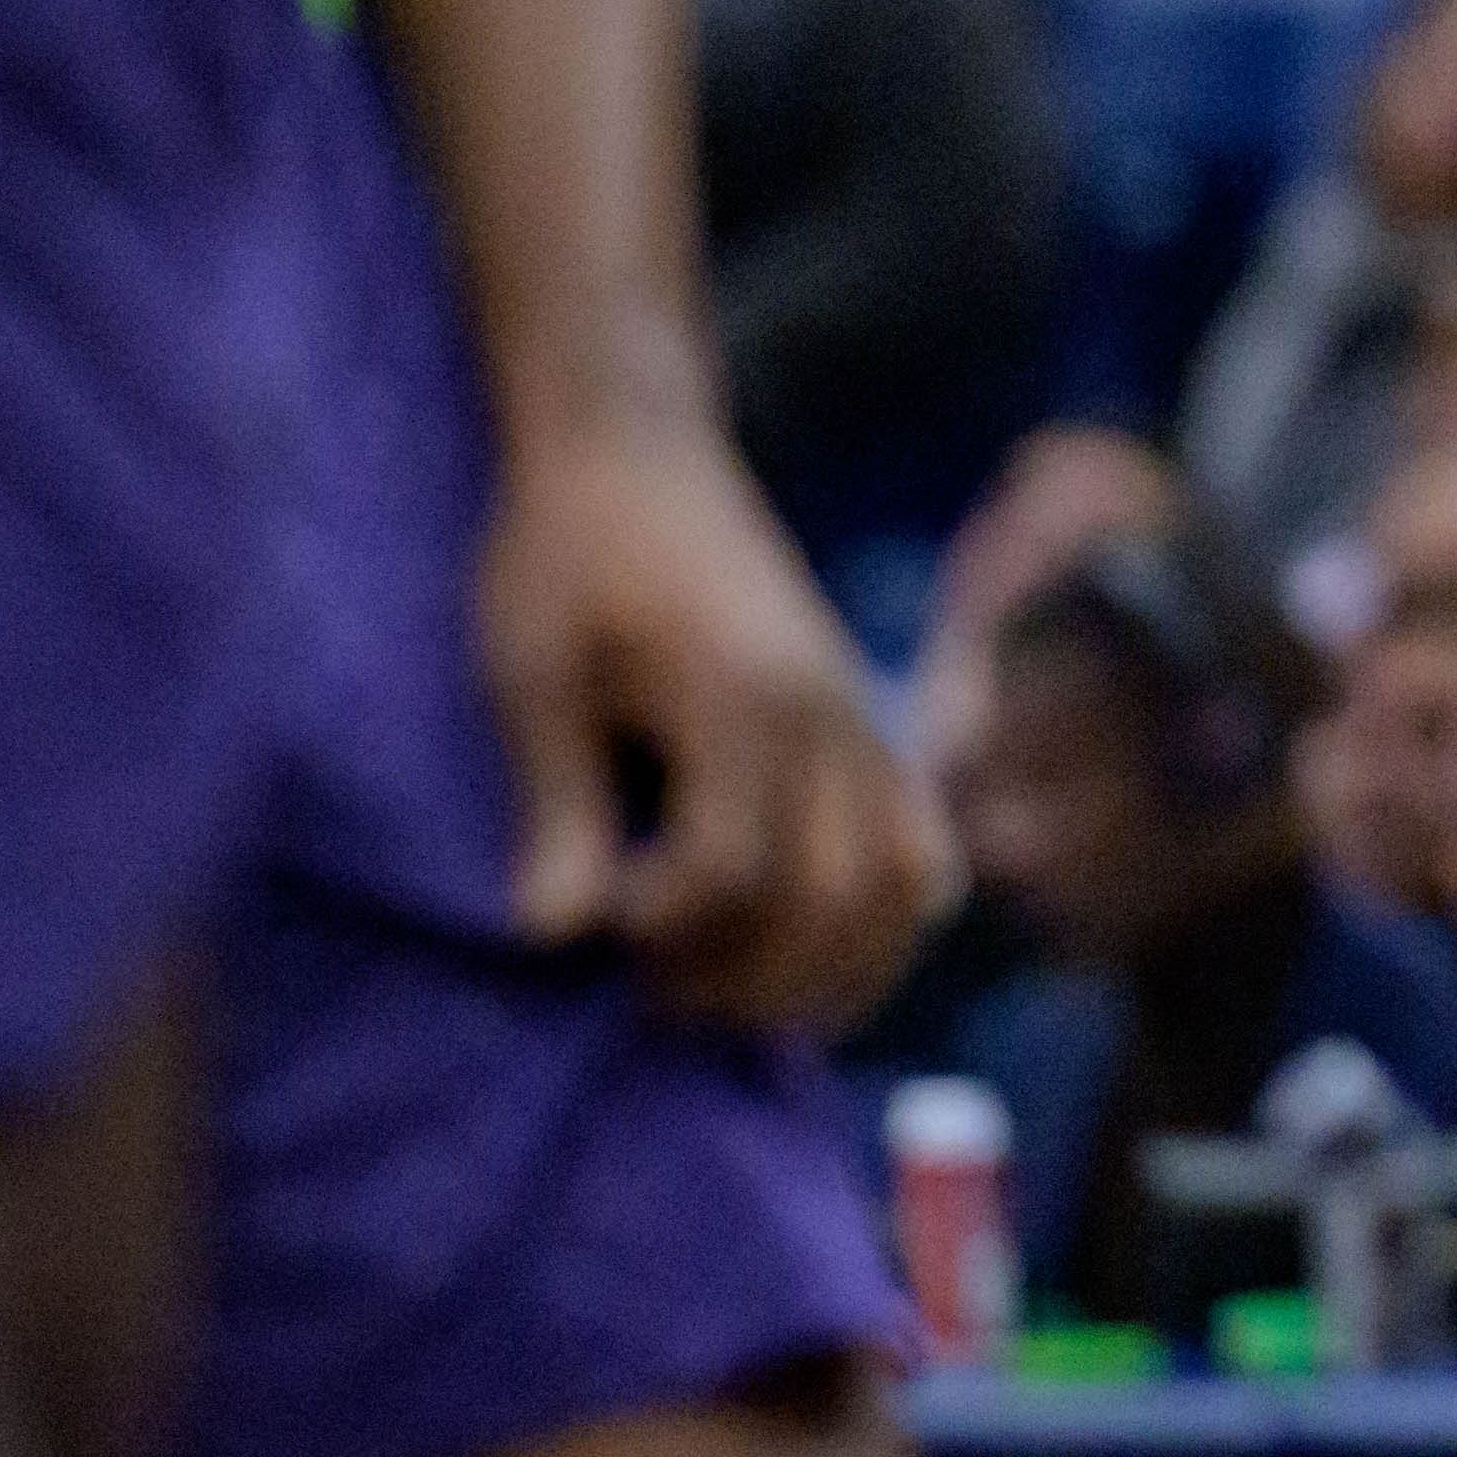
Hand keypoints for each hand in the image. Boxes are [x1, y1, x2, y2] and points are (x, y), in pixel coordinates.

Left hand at [488, 412, 951, 1032]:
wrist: (636, 454)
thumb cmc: (566, 558)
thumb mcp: (532, 675)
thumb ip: (558, 804)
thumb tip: (559, 935)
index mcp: (741, 693)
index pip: (729, 866)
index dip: (664, 930)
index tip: (598, 932)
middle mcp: (828, 711)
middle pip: (826, 893)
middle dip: (744, 975)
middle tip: (659, 998)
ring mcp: (863, 717)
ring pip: (898, 884)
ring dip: (830, 969)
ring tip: (742, 1002)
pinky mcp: (870, 722)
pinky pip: (924, 846)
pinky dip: (892, 919)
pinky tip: (827, 958)